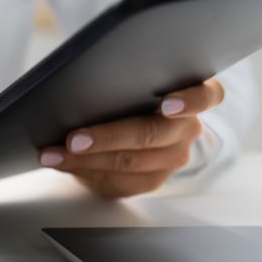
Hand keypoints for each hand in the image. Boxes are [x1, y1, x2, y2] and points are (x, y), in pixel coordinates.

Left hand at [36, 79, 224, 197]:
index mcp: (194, 96)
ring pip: (129, 163)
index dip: (189, 100)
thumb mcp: (131, 80)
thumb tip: (77, 85)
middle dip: (108, 137)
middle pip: (151, 134)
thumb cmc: (129, 93)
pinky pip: (118, 181)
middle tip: (73, 138)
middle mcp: (187, 130)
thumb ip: (124, 80)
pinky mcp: (151, 181)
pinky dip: (84, 171)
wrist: (128, 126)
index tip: (166, 105)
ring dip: (85, 159)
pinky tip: (60, 163)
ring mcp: (172, 159)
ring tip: (53, 153)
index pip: (207, 95)